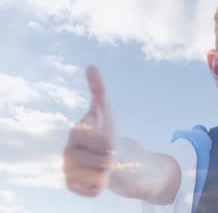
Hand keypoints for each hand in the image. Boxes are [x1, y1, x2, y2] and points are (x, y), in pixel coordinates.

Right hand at [63, 65, 113, 196]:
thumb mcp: (107, 112)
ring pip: (99, 177)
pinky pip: (94, 190)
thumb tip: (91, 66)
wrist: (111, 157)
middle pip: (103, 162)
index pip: (102, 142)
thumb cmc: (108, 132)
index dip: (110, 143)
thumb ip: (99, 90)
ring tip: (103, 165)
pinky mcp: (73, 186)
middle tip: (108, 155)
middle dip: (111, 159)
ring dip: (108, 172)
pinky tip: (99, 177)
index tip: (110, 140)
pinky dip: (101, 185)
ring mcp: (69, 170)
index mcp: (77, 133)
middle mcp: (67, 152)